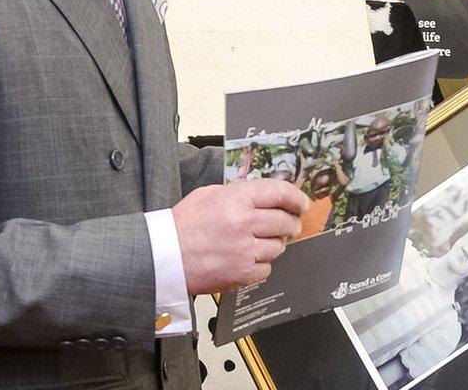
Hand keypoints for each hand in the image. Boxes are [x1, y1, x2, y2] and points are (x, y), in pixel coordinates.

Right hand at [171, 179, 308, 294]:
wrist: (165, 256)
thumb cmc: (183, 224)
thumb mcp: (210, 194)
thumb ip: (239, 193)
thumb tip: (265, 195)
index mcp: (237, 199)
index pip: (279, 193)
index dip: (295, 197)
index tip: (301, 202)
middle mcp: (245, 224)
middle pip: (285, 221)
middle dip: (290, 222)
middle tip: (289, 223)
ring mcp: (245, 251)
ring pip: (278, 246)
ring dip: (275, 243)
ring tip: (260, 241)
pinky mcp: (242, 274)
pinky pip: (267, 268)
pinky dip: (261, 263)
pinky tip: (249, 257)